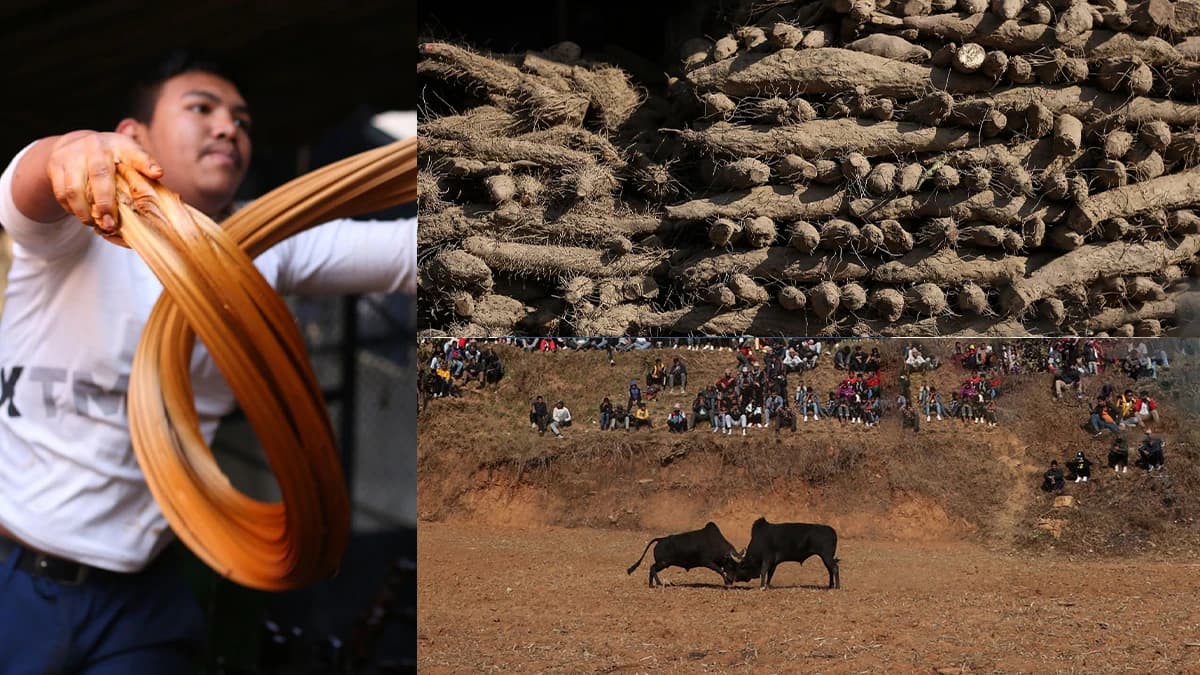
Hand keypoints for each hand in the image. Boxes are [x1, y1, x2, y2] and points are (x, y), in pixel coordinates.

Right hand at [45, 131, 162, 234]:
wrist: (74, 144)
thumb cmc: (110, 157)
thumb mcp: (129, 156)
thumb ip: (142, 168)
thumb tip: (158, 177)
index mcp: (119, 145)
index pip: (135, 152)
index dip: (146, 163)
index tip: (157, 174)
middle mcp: (95, 147)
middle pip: (100, 176)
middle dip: (106, 204)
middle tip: (111, 224)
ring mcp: (72, 155)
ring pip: (74, 188)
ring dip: (84, 211)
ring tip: (95, 224)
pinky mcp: (55, 166)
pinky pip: (61, 193)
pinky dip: (71, 209)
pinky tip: (82, 216)